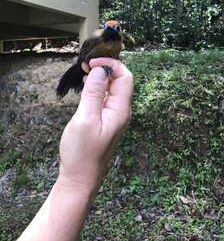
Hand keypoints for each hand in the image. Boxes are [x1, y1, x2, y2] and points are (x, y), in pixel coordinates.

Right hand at [58, 58, 132, 188]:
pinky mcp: (106, 122)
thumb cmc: (82, 153)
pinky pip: (106, 99)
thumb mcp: (85, 119)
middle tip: (85, 66)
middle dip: (105, 69)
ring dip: (101, 78)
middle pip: (121, 81)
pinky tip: (86, 87)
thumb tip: (101, 71)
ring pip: (113, 90)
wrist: (81, 178)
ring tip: (84, 73)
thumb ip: (94, 93)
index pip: (125, 77)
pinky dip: (97, 89)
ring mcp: (114, 117)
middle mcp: (121, 112)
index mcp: (120, 110)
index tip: (92, 63)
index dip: (111, 65)